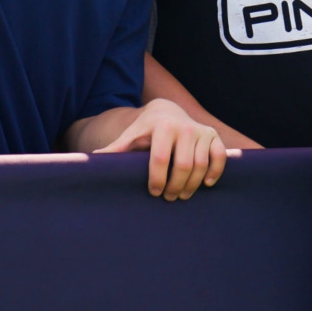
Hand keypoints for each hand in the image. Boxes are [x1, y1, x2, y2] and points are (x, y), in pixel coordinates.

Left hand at [93, 99, 226, 199]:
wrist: (167, 112)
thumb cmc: (145, 131)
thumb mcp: (130, 137)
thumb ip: (115, 150)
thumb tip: (92, 162)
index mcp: (163, 127)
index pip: (160, 159)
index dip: (156, 180)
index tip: (153, 192)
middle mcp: (185, 127)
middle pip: (183, 166)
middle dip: (175, 186)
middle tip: (168, 198)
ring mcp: (202, 131)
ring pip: (201, 165)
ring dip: (192, 185)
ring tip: (182, 195)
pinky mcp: (214, 136)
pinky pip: (220, 157)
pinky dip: (214, 172)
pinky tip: (205, 184)